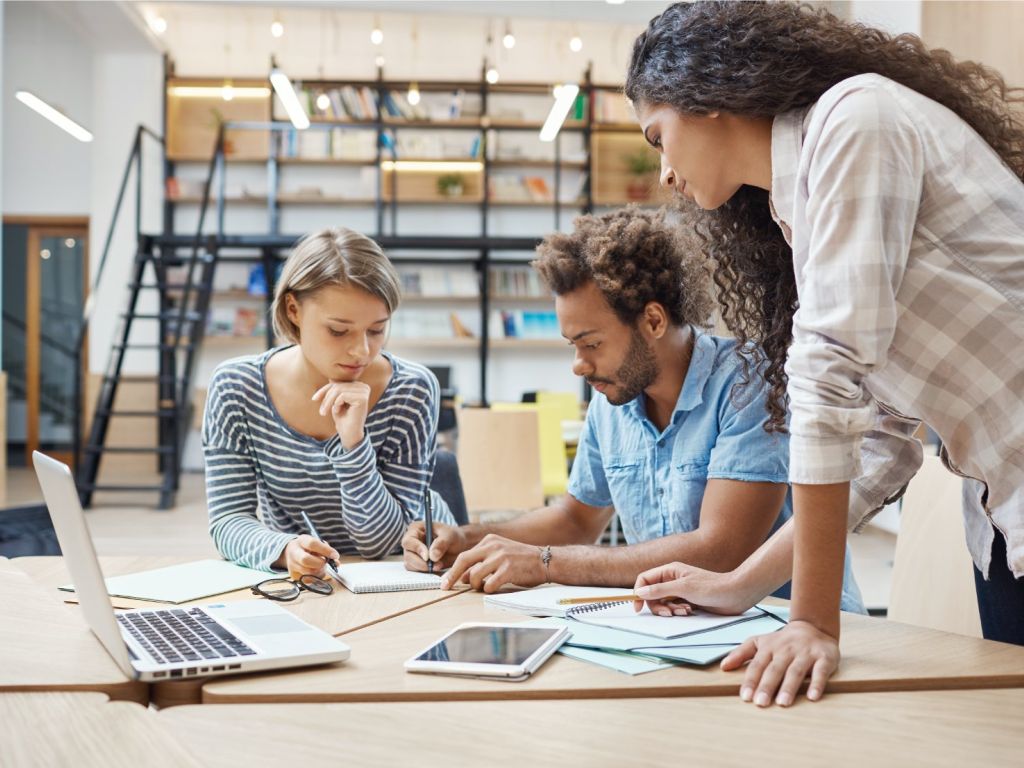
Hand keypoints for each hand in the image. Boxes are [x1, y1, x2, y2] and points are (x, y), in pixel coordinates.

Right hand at [278, 535, 340, 580]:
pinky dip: (316, 577)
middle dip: (320, 563)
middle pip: (306, 560)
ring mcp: (292, 565)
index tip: (335, 555)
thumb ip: (327, 551)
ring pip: (308, 572)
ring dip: (319, 571)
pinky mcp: (293, 575)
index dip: (325, 550)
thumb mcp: (317, 543)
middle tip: (326, 563)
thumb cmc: (309, 547)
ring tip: (321, 567)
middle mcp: (294, 553)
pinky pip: (308, 580)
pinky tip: (316, 572)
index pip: (312, 544)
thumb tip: (336, 563)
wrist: (292, 552)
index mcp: (302, 541)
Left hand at [312, 380, 370, 448]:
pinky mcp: (362, 398)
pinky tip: (337, 412)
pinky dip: (336, 404)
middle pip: (338, 385)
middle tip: (321, 411)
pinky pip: (342, 395)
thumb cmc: (342, 417)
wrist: (349, 433)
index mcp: (359, 386)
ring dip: (328, 402)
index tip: (314, 399)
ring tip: (326, 412)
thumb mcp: (335, 400)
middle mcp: (364, 387)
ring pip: (338, 390)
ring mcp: (364, 392)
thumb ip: (336, 388)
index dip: (324, 390)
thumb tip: (331, 377)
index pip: (338, 382)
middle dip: (326, 397)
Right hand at [402, 520, 466, 572]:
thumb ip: (441, 543)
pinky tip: (437, 570)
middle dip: (421, 563)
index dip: (416, 549)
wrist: (459, 546)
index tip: (428, 557)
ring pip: (410, 565)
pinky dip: (426, 573)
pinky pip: (417, 572)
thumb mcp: (450, 535)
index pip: (408, 541)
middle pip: (408, 555)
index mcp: (415, 529)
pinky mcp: (417, 564)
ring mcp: (413, 554)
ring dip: (424, 569)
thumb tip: (432, 556)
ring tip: (440, 566)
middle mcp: (411, 542)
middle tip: (436, 566)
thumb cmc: (453, 536)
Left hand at [440, 534, 544, 592]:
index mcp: (489, 540)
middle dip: (452, 576)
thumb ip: (482, 562)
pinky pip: (489, 585)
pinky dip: (488, 590)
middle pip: (463, 561)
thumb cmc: (521, 560)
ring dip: (475, 585)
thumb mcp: (500, 554)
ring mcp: (501, 557)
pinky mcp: (508, 570)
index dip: (453, 569)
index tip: (446, 581)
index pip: (464, 555)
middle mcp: (493, 546)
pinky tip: (494, 588)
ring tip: (482, 587)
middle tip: (445, 587)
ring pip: (475, 575)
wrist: (545, 560)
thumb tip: (462, 577)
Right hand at [632, 561, 762, 616]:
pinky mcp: (687, 601)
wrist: (734, 594)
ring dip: (670, 610)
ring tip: (685, 611)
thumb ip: (659, 590)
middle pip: (652, 594)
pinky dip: (679, 612)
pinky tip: (690, 611)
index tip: (638, 607)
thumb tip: (639, 592)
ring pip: (663, 603)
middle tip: (669, 613)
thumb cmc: (711, 587)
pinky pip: (674, 608)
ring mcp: (680, 591)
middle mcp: (672, 579)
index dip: (638, 592)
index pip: (644, 579)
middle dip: (658, 606)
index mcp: (669, 571)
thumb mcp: (683, 588)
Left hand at [722, 620, 839, 706]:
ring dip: (789, 687)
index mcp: (769, 648)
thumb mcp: (760, 642)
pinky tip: (813, 697)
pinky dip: (817, 684)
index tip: (745, 697)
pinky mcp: (824, 658)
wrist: (813, 627)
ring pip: (795, 671)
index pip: (757, 665)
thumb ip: (741, 654)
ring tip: (782, 703)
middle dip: (767, 686)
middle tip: (761, 703)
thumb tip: (723, 666)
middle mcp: (786, 650)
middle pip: (775, 669)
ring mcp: (805, 654)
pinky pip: (820, 672)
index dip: (751, 681)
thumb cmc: (782, 641)